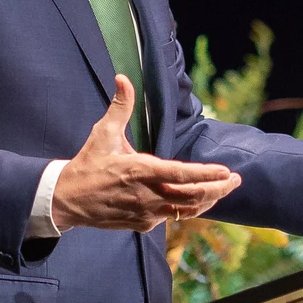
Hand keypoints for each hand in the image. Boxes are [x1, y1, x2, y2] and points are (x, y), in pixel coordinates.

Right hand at [52, 75, 242, 232]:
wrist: (67, 201)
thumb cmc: (87, 165)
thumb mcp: (102, 133)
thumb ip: (120, 107)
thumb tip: (123, 78)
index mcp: (140, 171)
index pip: (182, 175)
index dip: (207, 174)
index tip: (226, 171)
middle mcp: (147, 195)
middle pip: (193, 197)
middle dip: (218, 190)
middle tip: (235, 181)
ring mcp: (146, 213)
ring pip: (186, 211)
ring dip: (207, 201)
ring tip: (221, 191)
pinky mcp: (142, 224)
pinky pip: (171, 217)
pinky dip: (186, 208)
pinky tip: (194, 201)